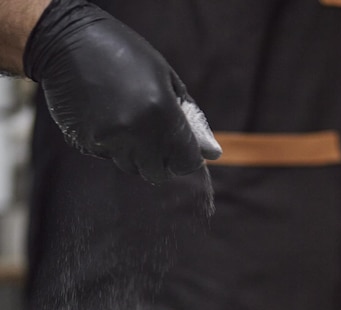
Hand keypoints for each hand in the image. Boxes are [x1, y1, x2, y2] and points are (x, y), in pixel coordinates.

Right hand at [24, 0, 220, 181]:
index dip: (186, 158)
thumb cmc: (123, 54)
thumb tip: (213, 154)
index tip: (182, 149)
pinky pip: (108, 157)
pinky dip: (111, 145)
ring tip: (126, 119)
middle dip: (160, 160)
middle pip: (157, 172)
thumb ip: (190, 119)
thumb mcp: (166, 79)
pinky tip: (104, 117)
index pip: (185, 162)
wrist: (65, 42)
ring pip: (132, 167)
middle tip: (154, 134)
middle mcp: (136, 132)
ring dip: (135, 153)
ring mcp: (108, 141)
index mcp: (161, 112)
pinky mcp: (86, 144)